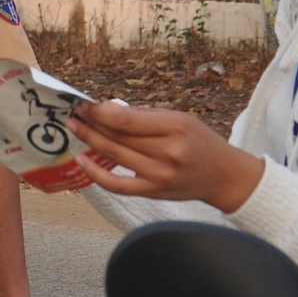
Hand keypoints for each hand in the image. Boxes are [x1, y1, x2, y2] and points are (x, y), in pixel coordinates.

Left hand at [68, 100, 264, 211]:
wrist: (224, 176)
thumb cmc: (200, 142)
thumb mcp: (181, 119)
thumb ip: (145, 116)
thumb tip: (108, 109)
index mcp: (175, 127)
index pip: (126, 120)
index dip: (100, 112)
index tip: (84, 104)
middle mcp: (167, 152)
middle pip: (118, 137)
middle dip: (91, 124)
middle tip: (73, 114)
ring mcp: (159, 175)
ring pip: (115, 156)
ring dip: (90, 141)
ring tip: (75, 129)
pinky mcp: (153, 192)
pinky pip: (118, 185)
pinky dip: (96, 174)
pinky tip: (82, 161)